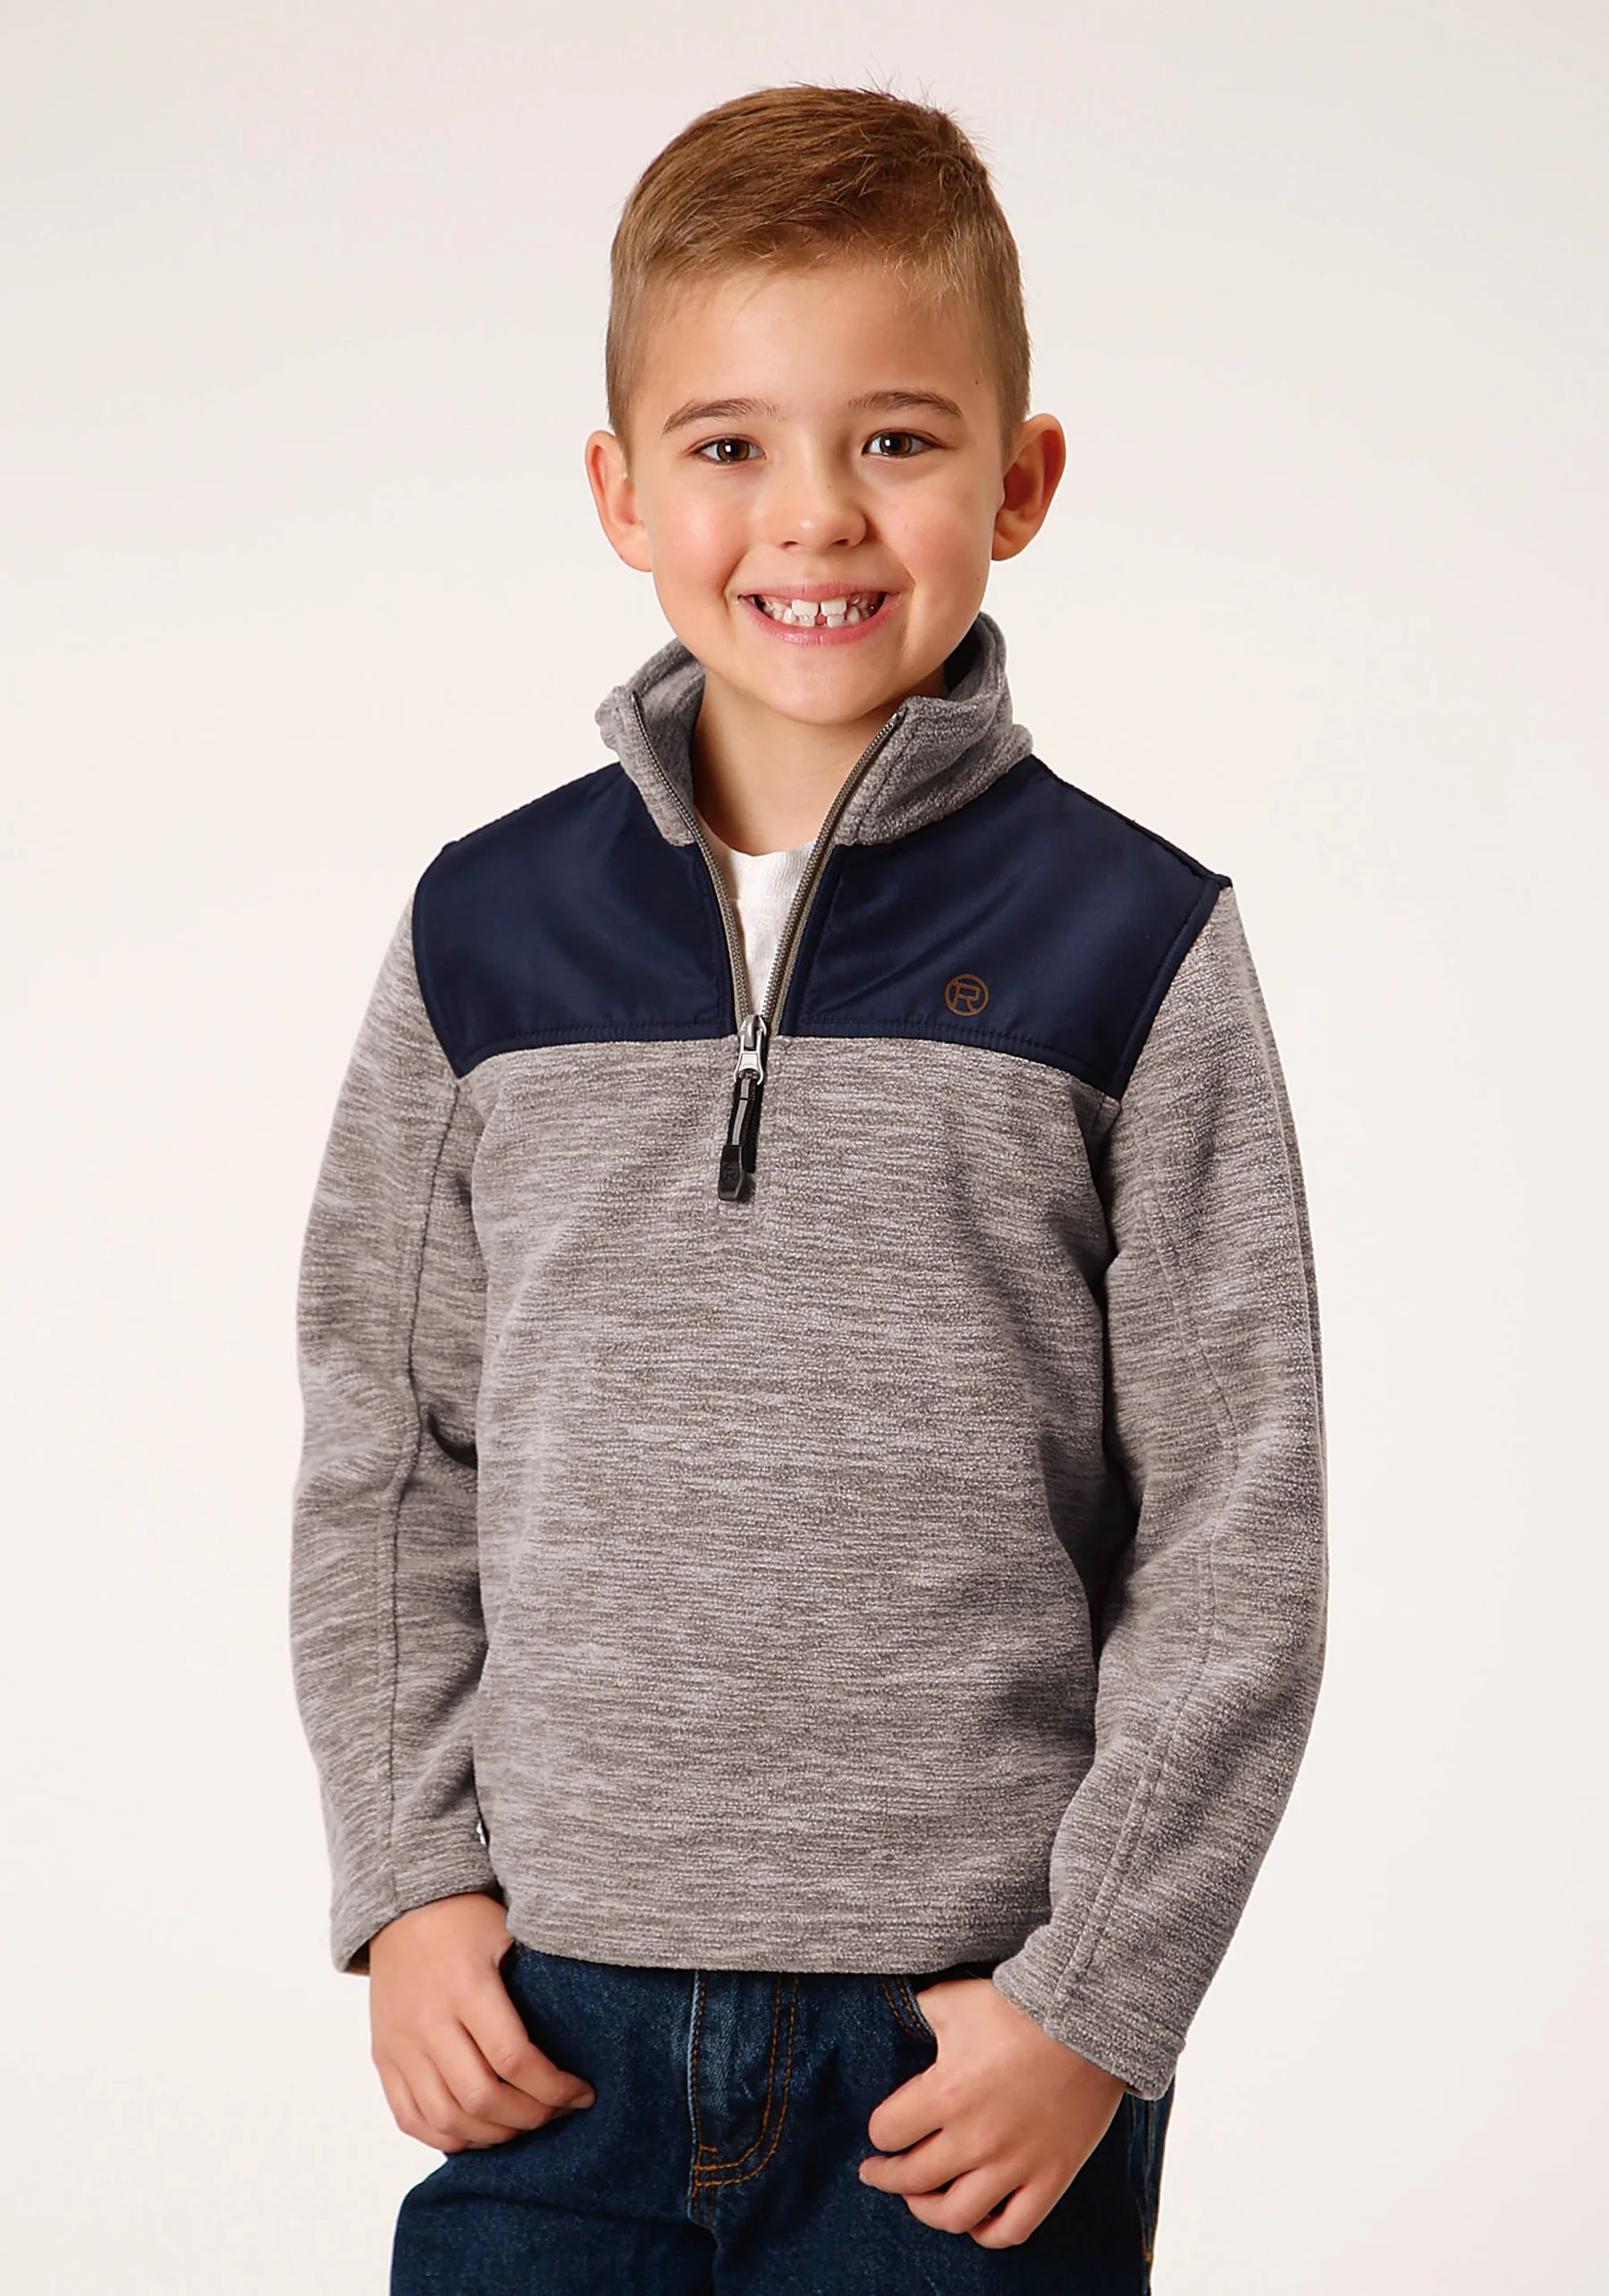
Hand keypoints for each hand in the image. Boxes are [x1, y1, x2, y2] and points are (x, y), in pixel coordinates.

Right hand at [367, 1892, 595, 2150]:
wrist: (402, 1907)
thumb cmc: (467, 1919)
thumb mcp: (511, 1932)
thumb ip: (541, 1981)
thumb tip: (588, 2029)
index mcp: (468, 1987)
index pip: (514, 2058)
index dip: (554, 2087)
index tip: (583, 2093)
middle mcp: (429, 2022)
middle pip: (482, 2097)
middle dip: (530, 2116)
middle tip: (558, 2111)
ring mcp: (401, 2045)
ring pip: (446, 2117)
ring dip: (493, 2135)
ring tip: (524, 2124)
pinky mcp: (384, 2059)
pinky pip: (410, 2119)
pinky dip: (448, 2137)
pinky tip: (480, 2131)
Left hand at [859, 1976, 1125, 2247]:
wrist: (1088, 2020)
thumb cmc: (1018, 2007)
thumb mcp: (954, 2000)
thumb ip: (917, 2012)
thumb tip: (894, 2017)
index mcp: (945, 2093)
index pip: (887, 2132)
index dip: (879, 2131)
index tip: (882, 2130)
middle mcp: (975, 2138)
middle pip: (911, 2179)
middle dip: (887, 2176)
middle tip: (878, 2172)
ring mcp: (1015, 2164)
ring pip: (955, 2216)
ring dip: (927, 2210)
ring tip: (919, 2197)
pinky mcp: (1051, 2177)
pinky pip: (1013, 2229)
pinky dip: (987, 2234)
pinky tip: (975, 2219)